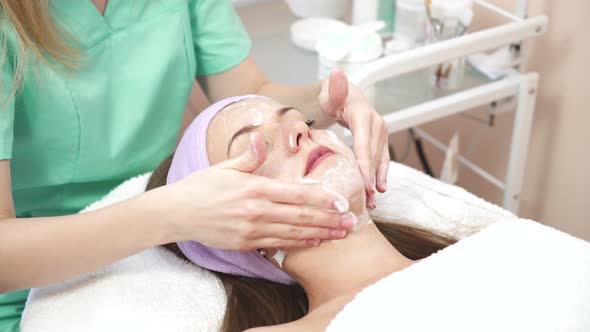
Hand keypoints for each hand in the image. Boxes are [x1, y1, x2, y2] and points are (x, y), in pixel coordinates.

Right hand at [154, 133, 355, 249]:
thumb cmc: (200, 186)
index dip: (322, 200)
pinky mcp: (245, 244)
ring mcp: (251, 231)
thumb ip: (249, 156)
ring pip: (294, 234)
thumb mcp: (224, 166)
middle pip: (301, 217)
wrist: (176, 213)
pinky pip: (278, 245)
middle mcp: (257, 212)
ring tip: (340, 235)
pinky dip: (298, 244)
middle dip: (329, 220)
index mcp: (255, 188)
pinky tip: (314, 242)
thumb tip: (261, 136)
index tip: (342, 202)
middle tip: (352, 223)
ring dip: (320, 234)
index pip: (297, 195)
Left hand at [319, 69, 388, 208]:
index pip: (364, 143)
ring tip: (372, 202)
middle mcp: (376, 123)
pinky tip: (378, 191)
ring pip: (380, 160)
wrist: (343, 95)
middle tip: (367, 199)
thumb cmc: (332, 96)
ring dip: (377, 181)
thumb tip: (338, 73)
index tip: (363, 183)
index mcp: (363, 115)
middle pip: (373, 155)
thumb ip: (334, 87)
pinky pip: (381, 160)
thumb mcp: (329, 91)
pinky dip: (379, 176)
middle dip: (371, 178)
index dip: (364, 163)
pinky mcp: (380, 140)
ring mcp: (381, 132)